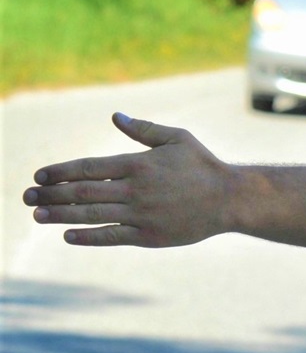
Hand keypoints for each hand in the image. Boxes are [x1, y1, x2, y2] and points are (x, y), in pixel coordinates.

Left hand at [23, 113, 231, 246]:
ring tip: (38, 215)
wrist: (230, 199)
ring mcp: (141, 214)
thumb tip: (115, 116)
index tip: (39, 175)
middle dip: (51, 194)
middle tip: (27, 197)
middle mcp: (136, 190)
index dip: (61, 171)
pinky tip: (68, 235)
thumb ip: (144, 129)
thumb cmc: (203, 165)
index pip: (89, 168)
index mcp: (139, 164)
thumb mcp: (177, 139)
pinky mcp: (149, 235)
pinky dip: (87, 236)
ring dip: (61, 215)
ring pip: (92, 214)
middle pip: (83, 192)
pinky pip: (111, 236)